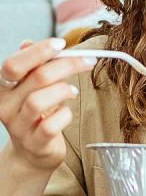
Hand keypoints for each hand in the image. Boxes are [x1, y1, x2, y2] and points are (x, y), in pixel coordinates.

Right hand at [0, 38, 95, 172]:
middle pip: (35, 78)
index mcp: (3, 87)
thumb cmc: (37, 114)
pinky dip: (64, 115)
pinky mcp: (34, 143)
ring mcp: (18, 126)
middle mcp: (5, 105)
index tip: (61, 43)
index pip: (13, 64)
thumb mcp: (32, 88)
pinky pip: (49, 126)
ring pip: (39, 101)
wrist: (32, 152)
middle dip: (66, 65)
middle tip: (88, 62)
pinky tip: (67, 112)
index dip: (38, 51)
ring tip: (73, 92)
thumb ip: (33, 67)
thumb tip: (29, 42)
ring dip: (64, 91)